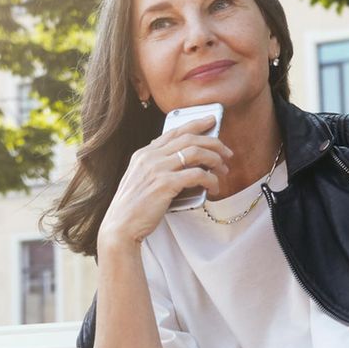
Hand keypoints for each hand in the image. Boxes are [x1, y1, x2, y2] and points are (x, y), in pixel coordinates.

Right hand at [96, 114, 233, 253]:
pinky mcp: (165, 184)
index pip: (174, 132)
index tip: (211, 121)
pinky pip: (197, 174)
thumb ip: (158, 168)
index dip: (195, 124)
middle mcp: (150, 157)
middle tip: (227, 152)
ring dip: (215, 159)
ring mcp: (157, 169)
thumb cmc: (133, 208)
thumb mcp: (141, 180)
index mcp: (144, 154)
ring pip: (195, 152)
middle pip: (189, 138)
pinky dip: (210, 179)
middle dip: (213, 143)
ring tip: (224, 169)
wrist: (121, 226)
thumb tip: (189, 165)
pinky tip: (215, 187)